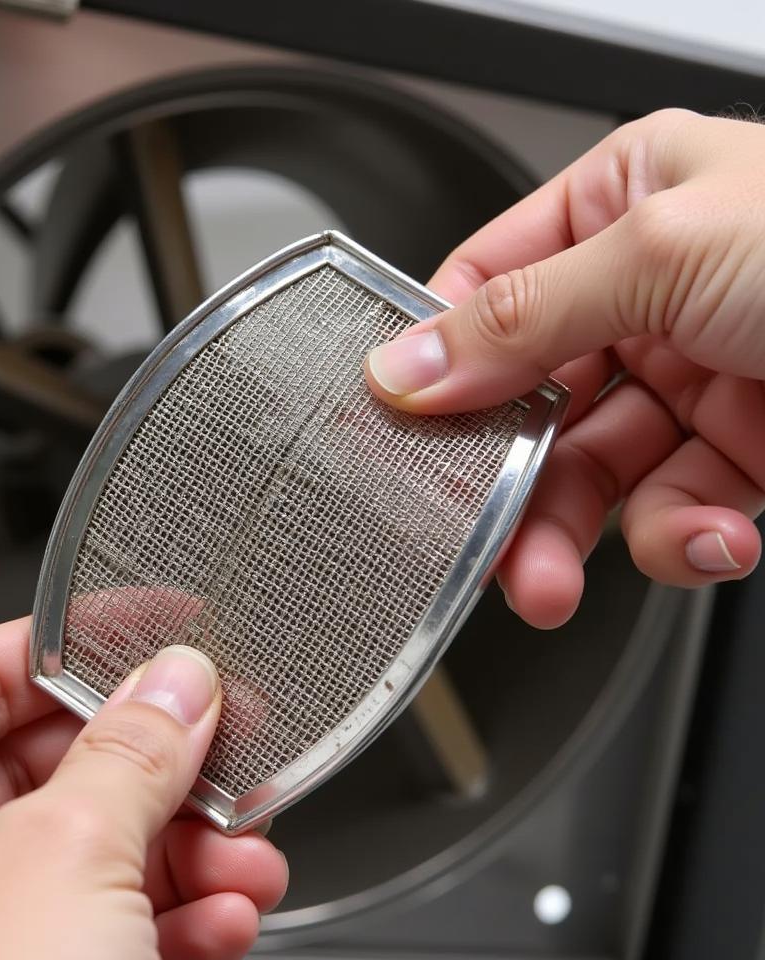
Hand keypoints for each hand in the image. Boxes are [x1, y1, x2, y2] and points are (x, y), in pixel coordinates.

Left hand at [0, 619, 286, 959]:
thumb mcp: (67, 853)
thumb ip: (133, 751)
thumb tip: (176, 684)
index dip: (70, 645)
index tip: (147, 628)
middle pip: (43, 771)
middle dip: (149, 767)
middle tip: (220, 740)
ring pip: (85, 860)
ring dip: (180, 851)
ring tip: (247, 845)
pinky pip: (102, 942)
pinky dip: (170, 925)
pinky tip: (228, 914)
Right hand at [365, 108, 764, 626]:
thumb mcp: (665, 253)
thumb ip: (521, 318)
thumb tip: (408, 366)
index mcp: (623, 207)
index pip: (486, 288)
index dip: (439, 361)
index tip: (399, 423)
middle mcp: (649, 294)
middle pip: (531, 402)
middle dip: (505, 484)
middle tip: (475, 543)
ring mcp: (694, 379)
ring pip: (592, 475)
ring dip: (571, 538)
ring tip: (550, 583)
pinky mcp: (742, 456)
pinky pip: (675, 512)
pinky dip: (683, 540)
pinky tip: (714, 536)